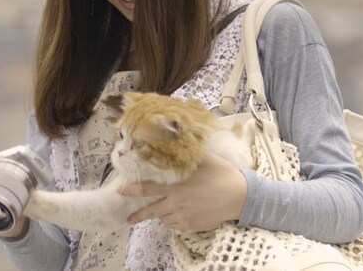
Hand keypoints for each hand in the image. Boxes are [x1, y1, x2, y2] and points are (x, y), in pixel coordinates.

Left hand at [119, 151, 247, 231]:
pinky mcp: (192, 226)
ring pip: (163, 219)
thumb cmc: (222, 174)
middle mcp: (177, 202)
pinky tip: (175, 214)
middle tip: (126, 218)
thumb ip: (186, 153)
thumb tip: (175, 136)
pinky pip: (175, 226)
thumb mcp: (204, 158)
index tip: (120, 191)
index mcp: (176, 186)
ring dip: (159, 215)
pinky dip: (171, 221)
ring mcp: (184, 216)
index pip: (147, 189)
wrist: (241, 196)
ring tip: (160, 210)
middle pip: (150, 211)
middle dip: (136, 215)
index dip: (132, 190)